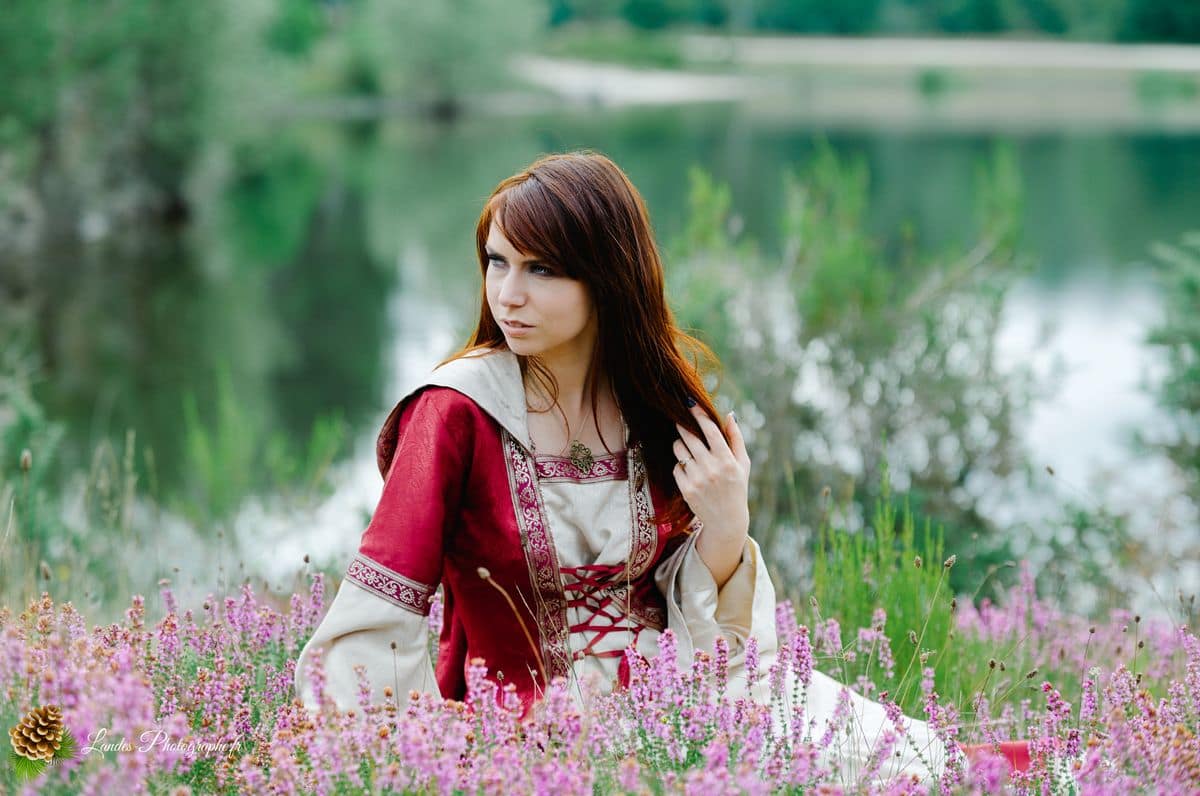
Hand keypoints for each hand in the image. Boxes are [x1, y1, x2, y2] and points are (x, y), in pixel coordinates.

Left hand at [672, 403, 750, 544]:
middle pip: (690, 437)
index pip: (710, 431)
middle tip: (680, 421)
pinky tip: (688, 468)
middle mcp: (711, 468)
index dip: (699, 415)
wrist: (727, 520)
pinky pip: (676, 467)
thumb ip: (736, 438)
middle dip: (683, 426)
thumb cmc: (737, 487)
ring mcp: (697, 479)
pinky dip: (680, 465)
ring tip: (685, 446)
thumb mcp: (742, 464)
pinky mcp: (686, 489)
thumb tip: (729, 415)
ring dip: (680, 443)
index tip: (691, 404)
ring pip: (679, 450)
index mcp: (727, 460)